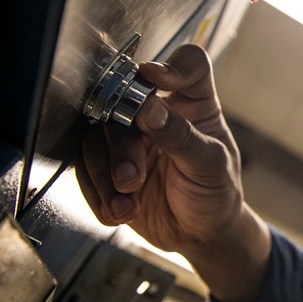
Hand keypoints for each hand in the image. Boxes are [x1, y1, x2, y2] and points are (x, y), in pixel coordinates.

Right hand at [76, 45, 269, 299]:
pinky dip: (100, 193)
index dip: (171, 66)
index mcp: (194, 104)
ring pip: (98, 136)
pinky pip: (86, 168)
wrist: (200, 235)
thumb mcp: (210, 166)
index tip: (152, 79)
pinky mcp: (108, 165)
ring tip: (128, 201)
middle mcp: (159, 113)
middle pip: (124, 104)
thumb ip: (181, 137)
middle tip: (132, 177)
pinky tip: (121, 211)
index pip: (188, 65)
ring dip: (107, 174)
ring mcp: (131, 138)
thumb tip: (149, 108)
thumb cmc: (217, 193)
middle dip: (123, 146)